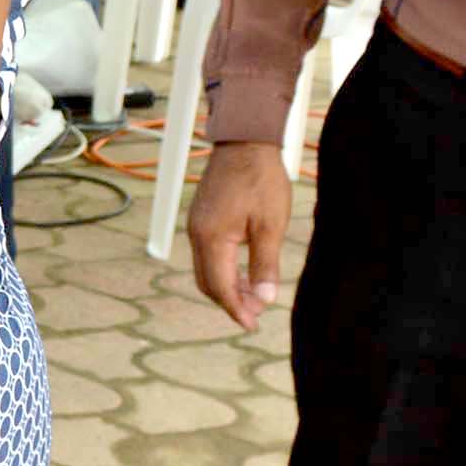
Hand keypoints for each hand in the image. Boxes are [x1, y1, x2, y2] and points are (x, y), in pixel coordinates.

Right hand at [187, 140, 292, 332]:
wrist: (244, 141)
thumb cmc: (260, 179)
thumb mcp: (270, 224)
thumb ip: (265, 264)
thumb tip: (264, 299)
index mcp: (212, 238)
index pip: (219, 286)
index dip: (236, 309)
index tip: (252, 325)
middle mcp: (196, 234)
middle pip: (207, 282)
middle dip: (230, 302)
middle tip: (255, 315)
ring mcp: (196, 225)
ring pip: (206, 269)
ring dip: (227, 286)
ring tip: (253, 296)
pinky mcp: (201, 217)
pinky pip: (206, 253)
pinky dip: (223, 269)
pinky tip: (242, 271)